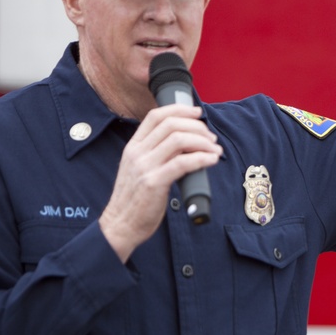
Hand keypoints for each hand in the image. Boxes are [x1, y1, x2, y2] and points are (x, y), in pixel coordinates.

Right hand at [99, 104, 222, 261]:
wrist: (120, 225)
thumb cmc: (135, 200)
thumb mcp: (138, 169)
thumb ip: (155, 154)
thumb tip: (186, 144)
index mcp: (133, 146)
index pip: (156, 116)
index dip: (179, 109)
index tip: (197, 112)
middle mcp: (137, 153)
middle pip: (171, 125)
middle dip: (197, 127)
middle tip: (211, 138)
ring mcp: (144, 167)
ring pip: (178, 140)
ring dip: (202, 142)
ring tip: (214, 150)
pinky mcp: (154, 183)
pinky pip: (183, 163)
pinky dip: (202, 158)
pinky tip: (211, 161)